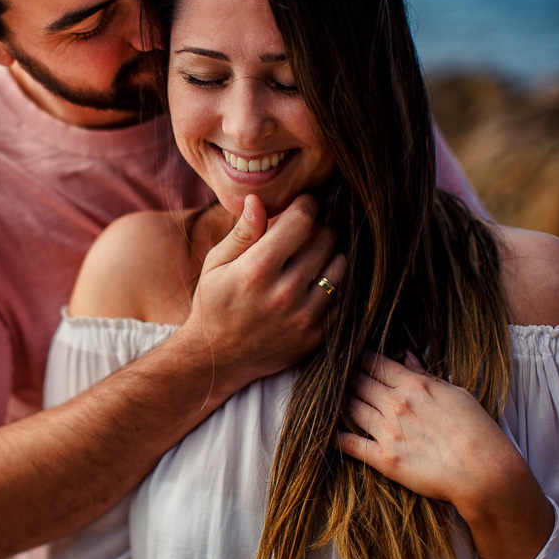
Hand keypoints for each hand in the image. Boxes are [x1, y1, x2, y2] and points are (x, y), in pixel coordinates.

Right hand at [182, 193, 343, 391]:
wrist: (218, 359)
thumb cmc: (215, 304)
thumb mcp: (216, 264)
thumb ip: (242, 232)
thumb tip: (258, 199)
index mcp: (256, 270)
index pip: (302, 220)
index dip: (306, 205)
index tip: (303, 205)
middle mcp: (284, 293)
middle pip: (326, 238)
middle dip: (317, 229)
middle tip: (304, 234)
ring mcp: (304, 316)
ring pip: (340, 265)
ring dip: (329, 255)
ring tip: (310, 258)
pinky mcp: (317, 334)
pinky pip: (344, 296)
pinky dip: (334, 284)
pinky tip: (315, 282)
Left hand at [337, 351, 553, 558]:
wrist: (485, 472)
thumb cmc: (478, 431)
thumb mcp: (456, 393)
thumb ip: (427, 375)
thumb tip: (406, 357)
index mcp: (414, 385)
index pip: (374, 362)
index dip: (357, 357)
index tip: (346, 354)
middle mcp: (396, 404)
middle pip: (357, 382)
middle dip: (342, 375)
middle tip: (330, 372)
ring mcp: (387, 431)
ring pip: (350, 407)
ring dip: (337, 400)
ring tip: (326, 395)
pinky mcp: (384, 458)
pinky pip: (350, 443)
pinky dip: (334, 435)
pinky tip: (323, 430)